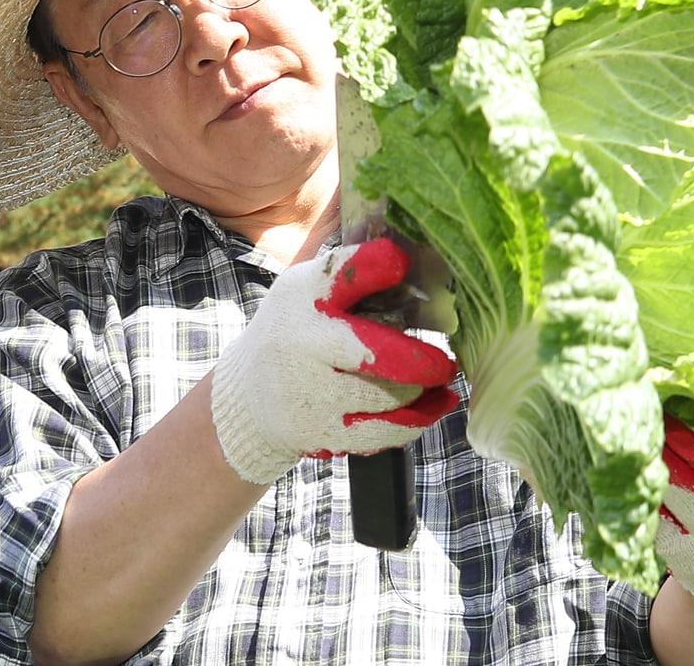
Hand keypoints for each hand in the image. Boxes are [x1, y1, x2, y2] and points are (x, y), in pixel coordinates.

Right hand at [210, 237, 458, 485]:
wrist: (248, 398)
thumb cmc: (298, 333)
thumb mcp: (310, 291)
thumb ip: (355, 276)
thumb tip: (414, 260)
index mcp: (303, 298)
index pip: (338, 276)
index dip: (371, 266)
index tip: (399, 260)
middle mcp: (302, 344)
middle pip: (372, 353)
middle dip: (420, 360)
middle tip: (445, 362)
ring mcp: (309, 394)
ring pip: (384, 398)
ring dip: (420, 391)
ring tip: (439, 383)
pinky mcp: (320, 434)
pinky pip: (381, 433)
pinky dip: (414, 421)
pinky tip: (432, 408)